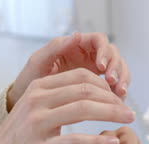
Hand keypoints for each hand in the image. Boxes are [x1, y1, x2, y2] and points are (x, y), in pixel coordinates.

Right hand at [0, 68, 134, 143]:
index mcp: (38, 87)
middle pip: (85, 91)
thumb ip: (57, 96)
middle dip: (113, 99)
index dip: (104, 86)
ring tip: (128, 122)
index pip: (80, 77)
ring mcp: (37, 122)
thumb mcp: (34, 107)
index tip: (119, 98)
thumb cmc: (21, 135)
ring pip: (83, 110)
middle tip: (129, 111)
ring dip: (111, 114)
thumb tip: (90, 91)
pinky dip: (98, 142)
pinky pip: (76, 141)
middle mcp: (37, 99)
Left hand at [7, 32, 129, 110]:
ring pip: (117, 70)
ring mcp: (93, 72)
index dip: (104, 52)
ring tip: (120, 94)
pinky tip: (117, 102)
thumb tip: (77, 34)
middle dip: (117, 67)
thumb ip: (54, 48)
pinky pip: (113, 87)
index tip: (101, 67)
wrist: (26, 104)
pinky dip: (118, 93)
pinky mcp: (96, 88)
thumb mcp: (37, 63)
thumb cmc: (28, 80)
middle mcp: (87, 57)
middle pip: (113, 55)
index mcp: (75, 46)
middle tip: (113, 82)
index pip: (98, 41)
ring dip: (122, 80)